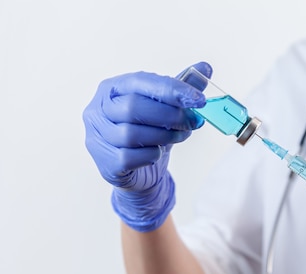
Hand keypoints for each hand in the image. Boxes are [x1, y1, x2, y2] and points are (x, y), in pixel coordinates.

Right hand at [83, 62, 210, 231]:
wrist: (138, 170)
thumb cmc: (149, 131)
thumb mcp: (166, 107)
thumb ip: (182, 87)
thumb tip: (205, 67)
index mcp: (112, 87)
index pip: (141, 81)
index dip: (172, 89)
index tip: (199, 99)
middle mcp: (98, 109)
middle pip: (134, 108)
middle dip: (170, 116)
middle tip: (193, 122)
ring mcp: (98, 136)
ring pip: (132, 134)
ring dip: (165, 136)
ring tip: (180, 136)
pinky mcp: (105, 162)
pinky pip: (131, 157)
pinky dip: (152, 154)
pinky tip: (158, 152)